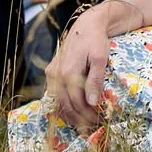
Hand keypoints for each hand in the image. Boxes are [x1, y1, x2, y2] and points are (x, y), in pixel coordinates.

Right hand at [43, 4, 121, 131]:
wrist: (86, 25)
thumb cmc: (96, 40)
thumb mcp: (100, 58)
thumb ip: (95, 80)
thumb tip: (92, 103)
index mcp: (68, 72)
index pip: (76, 101)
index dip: (87, 114)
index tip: (99, 121)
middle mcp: (56, 74)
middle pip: (66, 104)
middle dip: (79, 118)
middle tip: (93, 126)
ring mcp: (52, 73)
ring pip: (58, 101)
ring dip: (70, 114)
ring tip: (84, 123)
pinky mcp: (51, 71)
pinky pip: (55, 93)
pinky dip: (63, 104)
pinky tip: (73, 112)